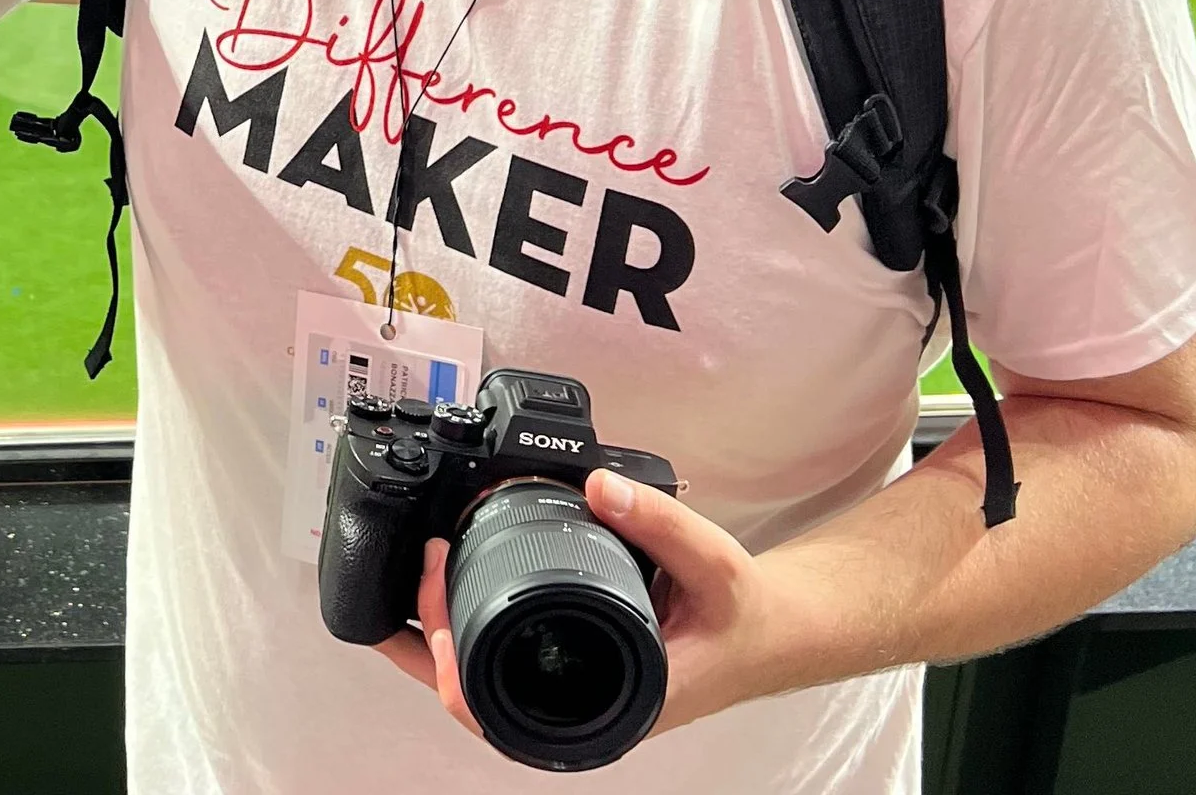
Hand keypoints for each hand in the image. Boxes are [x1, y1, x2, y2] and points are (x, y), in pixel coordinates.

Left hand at [378, 470, 815, 747]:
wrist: (768, 633)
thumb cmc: (742, 615)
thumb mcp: (712, 563)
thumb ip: (660, 523)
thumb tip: (600, 487)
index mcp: (610, 703)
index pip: (497, 707)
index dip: (449, 660)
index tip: (437, 594)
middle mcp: (582, 707)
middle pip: (472, 692)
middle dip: (430, 633)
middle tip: (428, 560)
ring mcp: (573, 689)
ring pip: (482, 676)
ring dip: (441, 630)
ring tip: (427, 567)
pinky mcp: (572, 664)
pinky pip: (504, 654)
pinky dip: (470, 623)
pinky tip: (451, 587)